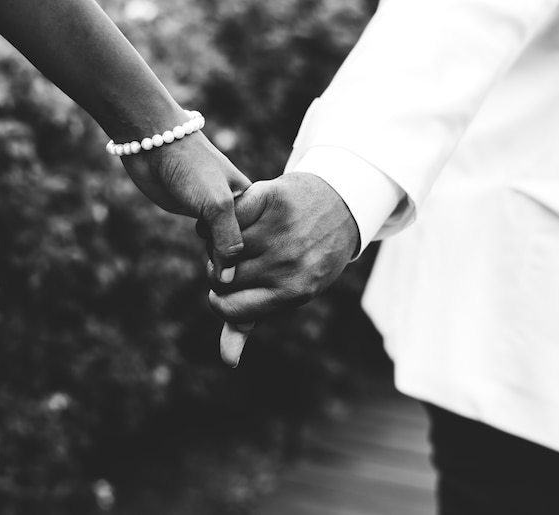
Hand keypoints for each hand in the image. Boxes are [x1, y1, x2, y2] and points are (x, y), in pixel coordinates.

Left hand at [122, 131, 250, 279]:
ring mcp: (216, 212)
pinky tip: (208, 265)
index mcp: (252, 201)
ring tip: (215, 271)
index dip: (249, 258)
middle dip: (234, 262)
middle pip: (243, 247)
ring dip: (219, 259)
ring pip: (223, 247)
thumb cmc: (192, 167)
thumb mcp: (217, 205)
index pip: (258, 240)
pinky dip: (209, 255)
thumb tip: (228, 279)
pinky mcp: (197, 214)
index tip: (242, 270)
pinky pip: (208, 242)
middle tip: (222, 272)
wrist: (154, 144)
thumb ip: (227, 241)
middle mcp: (238, 208)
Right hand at [203, 172, 359, 322]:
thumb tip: (228, 361)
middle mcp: (289, 262)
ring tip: (235, 239)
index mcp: (293, 291)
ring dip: (220, 242)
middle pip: (221, 277)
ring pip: (220, 245)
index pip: (228, 310)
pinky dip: (226, 216)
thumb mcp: (290, 289)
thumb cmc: (310, 254)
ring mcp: (281, 229)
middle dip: (219, 271)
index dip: (220, 300)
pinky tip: (236, 218)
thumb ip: (252, 321)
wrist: (339, 204)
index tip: (227, 289)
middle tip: (233, 260)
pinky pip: (228, 214)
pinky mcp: (273, 197)